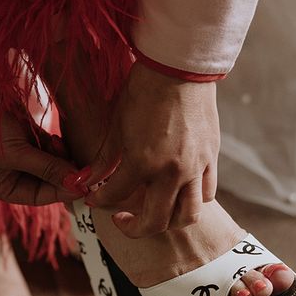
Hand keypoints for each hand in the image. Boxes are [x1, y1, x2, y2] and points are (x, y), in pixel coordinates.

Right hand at [0, 96, 87, 205]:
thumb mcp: (15, 151)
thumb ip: (48, 168)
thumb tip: (79, 185)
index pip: (38, 196)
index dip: (61, 191)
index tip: (84, 184)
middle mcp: (7, 173)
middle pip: (45, 180)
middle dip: (62, 172)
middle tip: (80, 163)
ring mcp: (15, 152)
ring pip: (48, 161)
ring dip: (59, 156)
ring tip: (58, 144)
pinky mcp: (21, 132)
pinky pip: (44, 144)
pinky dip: (54, 143)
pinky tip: (55, 137)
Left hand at [82, 59, 219, 236]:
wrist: (179, 66)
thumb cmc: (142, 91)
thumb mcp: (117, 126)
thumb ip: (103, 160)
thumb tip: (84, 182)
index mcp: (143, 162)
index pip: (115, 196)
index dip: (99, 202)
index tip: (93, 199)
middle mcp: (171, 171)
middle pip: (156, 222)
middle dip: (134, 229)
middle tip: (121, 220)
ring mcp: (196, 166)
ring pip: (188, 216)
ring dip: (168, 222)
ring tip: (153, 214)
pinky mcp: (211, 157)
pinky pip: (206, 192)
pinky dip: (191, 200)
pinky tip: (176, 192)